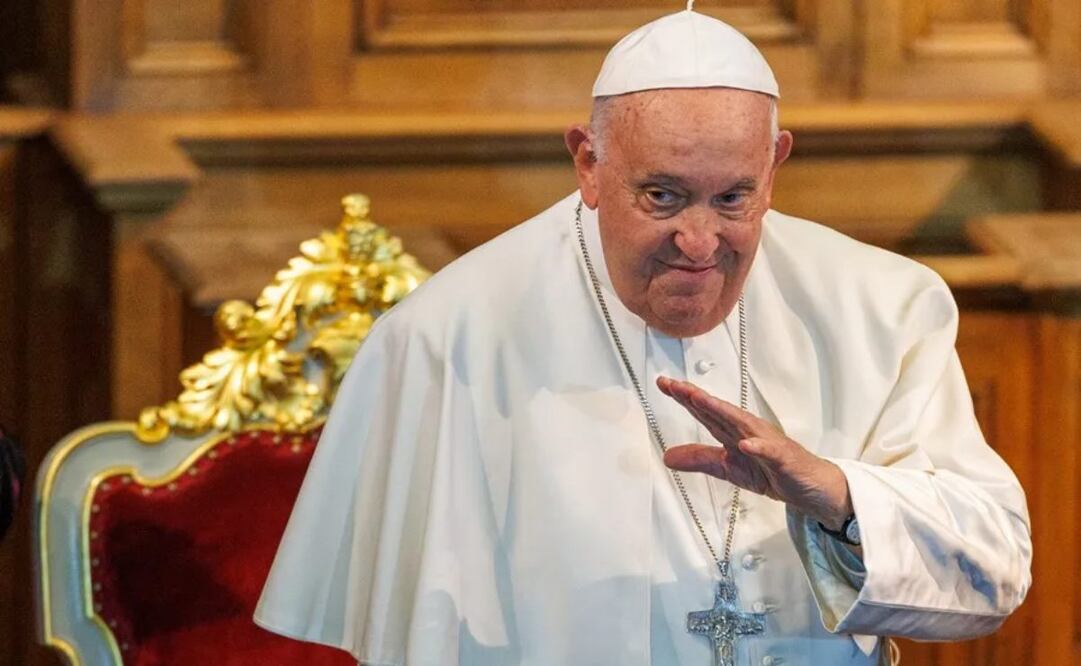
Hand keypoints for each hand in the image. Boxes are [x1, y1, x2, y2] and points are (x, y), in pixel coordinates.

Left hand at [657, 377, 851, 529]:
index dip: (684, 398)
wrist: (808, 487)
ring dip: (720, 411)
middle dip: (696, 397)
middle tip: (674, 384)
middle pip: (718, 411)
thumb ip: (700, 459)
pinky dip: (758, 448)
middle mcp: (748, 430)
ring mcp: (766, 442)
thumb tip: (667, 457)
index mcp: (733, 432)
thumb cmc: (772, 471)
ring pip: (741, 424)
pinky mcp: (783, 458)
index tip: (664, 384)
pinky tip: (746, 444)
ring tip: (700, 400)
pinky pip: (770, 452)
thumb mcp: (728, 468)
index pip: (705, 412)